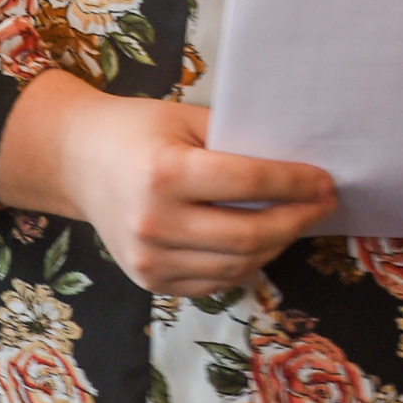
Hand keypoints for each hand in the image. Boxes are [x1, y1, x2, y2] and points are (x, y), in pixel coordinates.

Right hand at [0, 69, 337, 297]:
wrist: (77, 161)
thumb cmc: (138, 131)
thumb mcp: (187, 119)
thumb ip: (237, 142)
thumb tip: (298, 165)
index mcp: (164, 173)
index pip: (249, 183)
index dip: (296, 183)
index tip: (325, 180)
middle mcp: (153, 222)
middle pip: (248, 235)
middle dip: (298, 220)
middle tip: (324, 203)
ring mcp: (147, 259)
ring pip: (237, 265)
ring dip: (278, 245)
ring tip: (298, 220)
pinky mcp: (149, 281)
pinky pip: (214, 282)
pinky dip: (246, 265)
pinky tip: (263, 241)